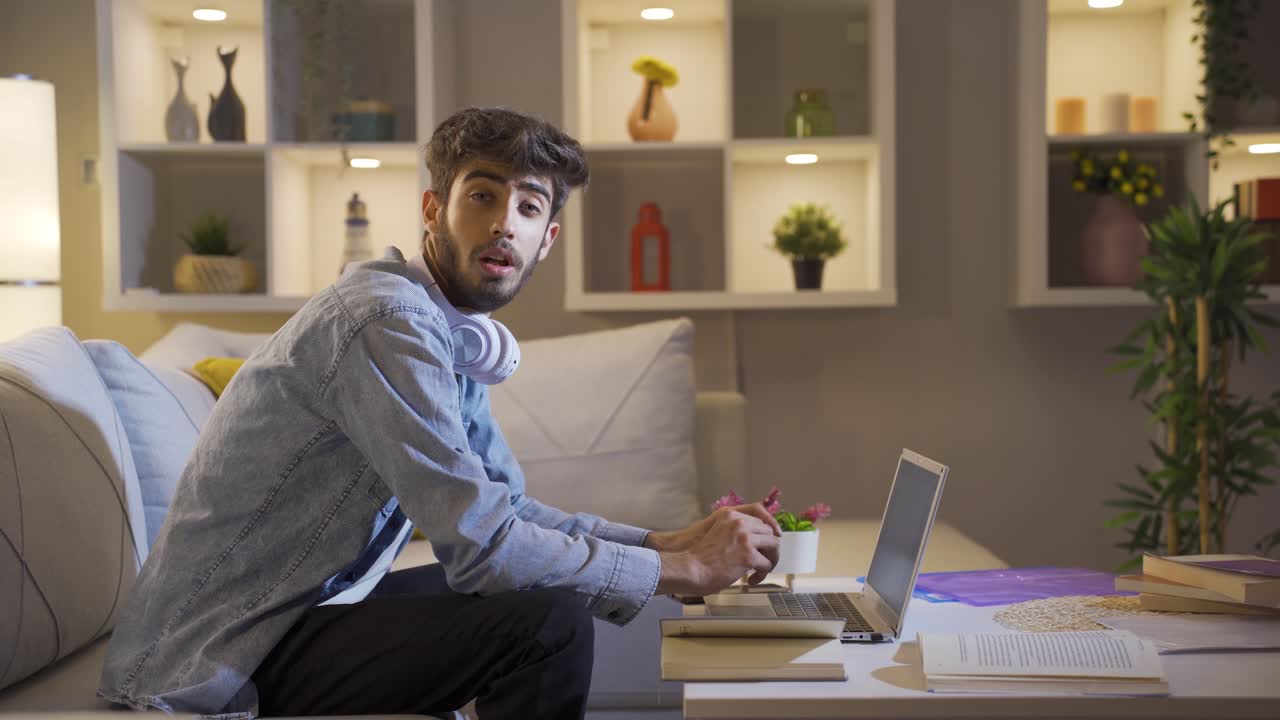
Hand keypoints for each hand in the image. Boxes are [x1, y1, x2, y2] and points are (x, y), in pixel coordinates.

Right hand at [654, 504, 781, 596]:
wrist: (689, 568)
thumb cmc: (699, 556)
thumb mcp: (715, 531)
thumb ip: (731, 530)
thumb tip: (750, 539)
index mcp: (730, 514)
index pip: (760, 517)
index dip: (766, 533)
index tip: (768, 544)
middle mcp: (739, 523)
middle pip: (770, 531)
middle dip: (769, 547)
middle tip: (762, 561)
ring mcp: (745, 538)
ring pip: (774, 546)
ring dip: (770, 560)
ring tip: (759, 571)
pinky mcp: (748, 556)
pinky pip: (767, 565)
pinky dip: (761, 575)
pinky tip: (750, 580)